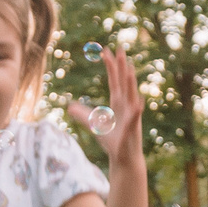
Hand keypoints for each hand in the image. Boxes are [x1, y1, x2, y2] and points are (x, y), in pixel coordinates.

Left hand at [65, 48, 144, 170]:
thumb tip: (70, 106)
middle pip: (122, 82)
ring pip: (130, 95)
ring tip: (129, 70)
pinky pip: (134, 117)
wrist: (123, 158)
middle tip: (120, 48)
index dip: (110, 65)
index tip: (106, 50)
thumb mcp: (94, 125)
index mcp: (118, 102)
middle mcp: (126, 105)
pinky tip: (137, 101)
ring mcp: (131, 115)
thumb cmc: (112, 141)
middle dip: (121, 66)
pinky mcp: (132, 128)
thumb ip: (83, 115)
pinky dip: (136, 109)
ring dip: (130, 83)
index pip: (113, 80)